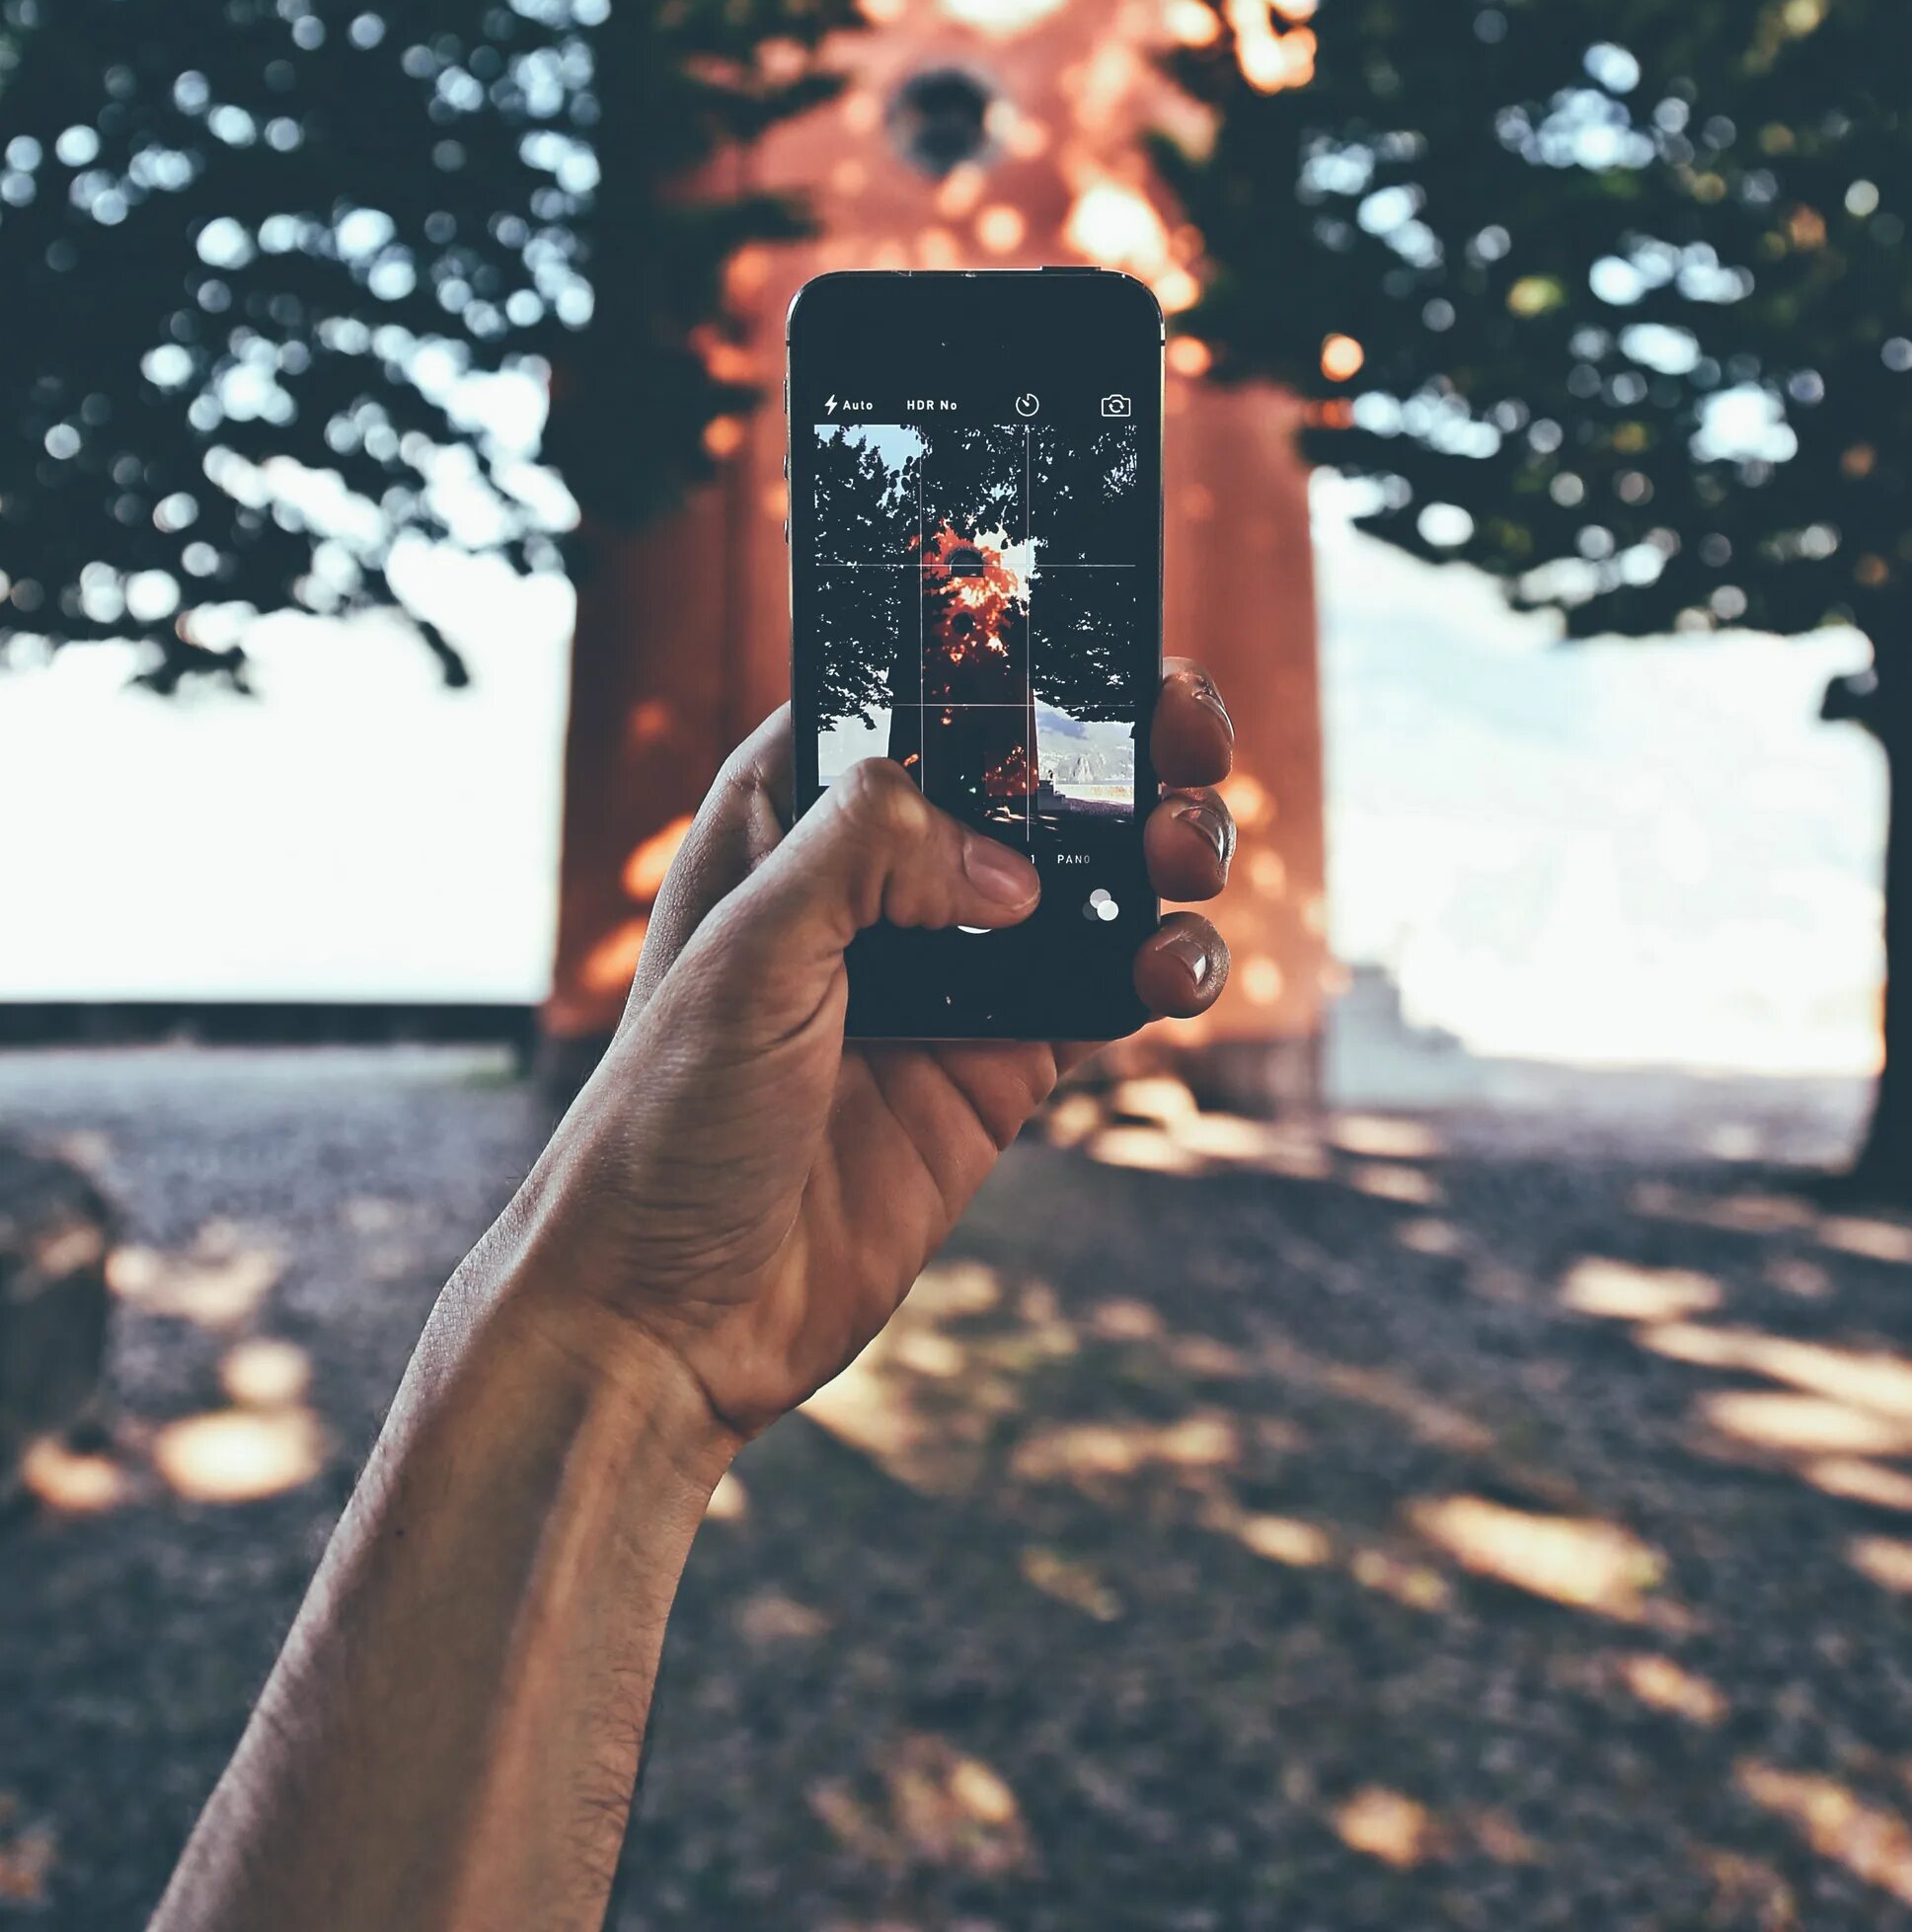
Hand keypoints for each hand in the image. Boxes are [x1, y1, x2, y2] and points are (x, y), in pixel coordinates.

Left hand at [496, 661, 1235, 1456]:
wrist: (669, 1318)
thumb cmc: (664, 1122)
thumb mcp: (745, 959)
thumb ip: (865, 859)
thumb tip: (1009, 860)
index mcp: (792, 817)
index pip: (919, 698)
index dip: (1018, 662)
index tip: (1111, 650)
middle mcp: (878, 877)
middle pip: (1029, 774)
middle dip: (1123, 744)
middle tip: (1187, 745)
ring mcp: (948, 970)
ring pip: (1088, 870)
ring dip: (1160, 845)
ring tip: (1189, 855)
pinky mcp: (1000, 1065)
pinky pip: (1105, 986)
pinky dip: (1160, 964)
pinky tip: (1175, 969)